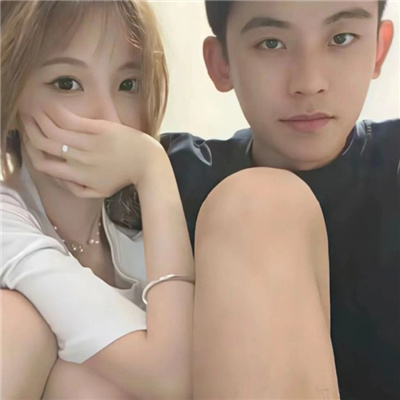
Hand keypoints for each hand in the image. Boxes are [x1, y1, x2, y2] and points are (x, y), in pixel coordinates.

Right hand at [20, 106, 164, 197]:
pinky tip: (50, 103)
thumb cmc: (124, 177)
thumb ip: (79, 190)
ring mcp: (87, 144)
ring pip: (52, 129)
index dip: (31, 152)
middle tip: (27, 118)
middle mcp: (78, 160)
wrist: (147, 164)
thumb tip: (62, 181)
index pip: (43, 164)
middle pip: (43, 143)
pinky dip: (55, 111)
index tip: (31, 141)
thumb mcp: (101, 191)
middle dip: (29, 129)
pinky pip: (70, 119)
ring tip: (34, 107)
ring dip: (38, 116)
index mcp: (77, 175)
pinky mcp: (98, 130)